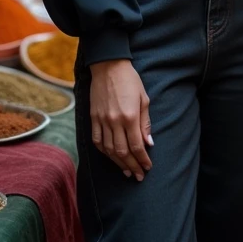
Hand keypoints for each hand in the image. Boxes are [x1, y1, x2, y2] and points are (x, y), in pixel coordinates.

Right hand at [90, 60, 152, 180]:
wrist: (108, 66)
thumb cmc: (130, 80)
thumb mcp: (144, 98)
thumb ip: (145, 122)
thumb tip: (149, 143)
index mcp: (129, 116)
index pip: (137, 145)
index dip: (142, 159)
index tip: (147, 167)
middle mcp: (114, 121)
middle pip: (122, 151)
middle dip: (132, 165)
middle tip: (138, 175)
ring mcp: (102, 120)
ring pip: (108, 149)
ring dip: (118, 163)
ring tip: (127, 171)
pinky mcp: (93, 118)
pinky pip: (97, 141)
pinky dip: (104, 152)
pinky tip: (111, 157)